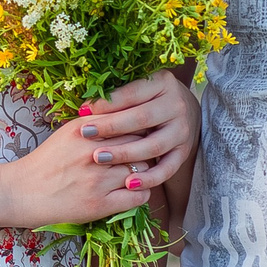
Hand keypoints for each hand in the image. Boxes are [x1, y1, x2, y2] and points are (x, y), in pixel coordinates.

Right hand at [0, 106, 161, 227]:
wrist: (22, 192)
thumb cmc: (46, 161)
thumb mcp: (68, 132)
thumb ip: (97, 123)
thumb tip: (128, 117)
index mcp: (86, 131)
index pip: (131, 122)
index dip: (140, 128)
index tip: (142, 133)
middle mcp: (94, 153)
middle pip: (141, 144)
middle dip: (146, 148)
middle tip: (146, 153)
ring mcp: (98, 180)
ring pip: (144, 170)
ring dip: (146, 171)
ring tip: (139, 172)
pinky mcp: (100, 205)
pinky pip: (139, 196)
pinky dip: (142, 192)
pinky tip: (133, 190)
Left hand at [73, 72, 198, 182]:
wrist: (183, 113)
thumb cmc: (147, 100)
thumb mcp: (137, 91)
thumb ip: (115, 98)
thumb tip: (83, 111)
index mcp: (162, 83)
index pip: (132, 93)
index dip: (107, 103)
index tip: (82, 112)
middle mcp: (176, 105)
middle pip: (142, 118)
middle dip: (111, 127)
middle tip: (85, 133)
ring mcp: (181, 131)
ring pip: (153, 145)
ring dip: (125, 153)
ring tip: (99, 158)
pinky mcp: (183, 153)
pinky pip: (167, 169)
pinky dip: (149, 178)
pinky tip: (128, 184)